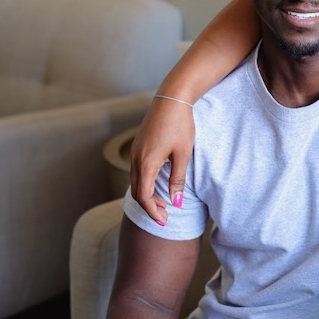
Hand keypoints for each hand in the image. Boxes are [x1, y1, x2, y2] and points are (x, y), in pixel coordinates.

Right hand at [129, 97, 194, 223]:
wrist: (172, 98)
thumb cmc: (180, 125)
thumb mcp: (183, 154)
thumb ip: (178, 180)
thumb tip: (176, 203)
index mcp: (146, 162)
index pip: (144, 196)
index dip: (152, 211)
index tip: (164, 220)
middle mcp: (136, 158)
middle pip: (137, 191)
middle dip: (150, 206)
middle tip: (165, 216)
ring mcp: (135, 151)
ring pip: (136, 181)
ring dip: (147, 195)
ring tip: (164, 203)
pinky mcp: (138, 146)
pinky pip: (137, 171)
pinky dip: (145, 183)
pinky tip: (158, 185)